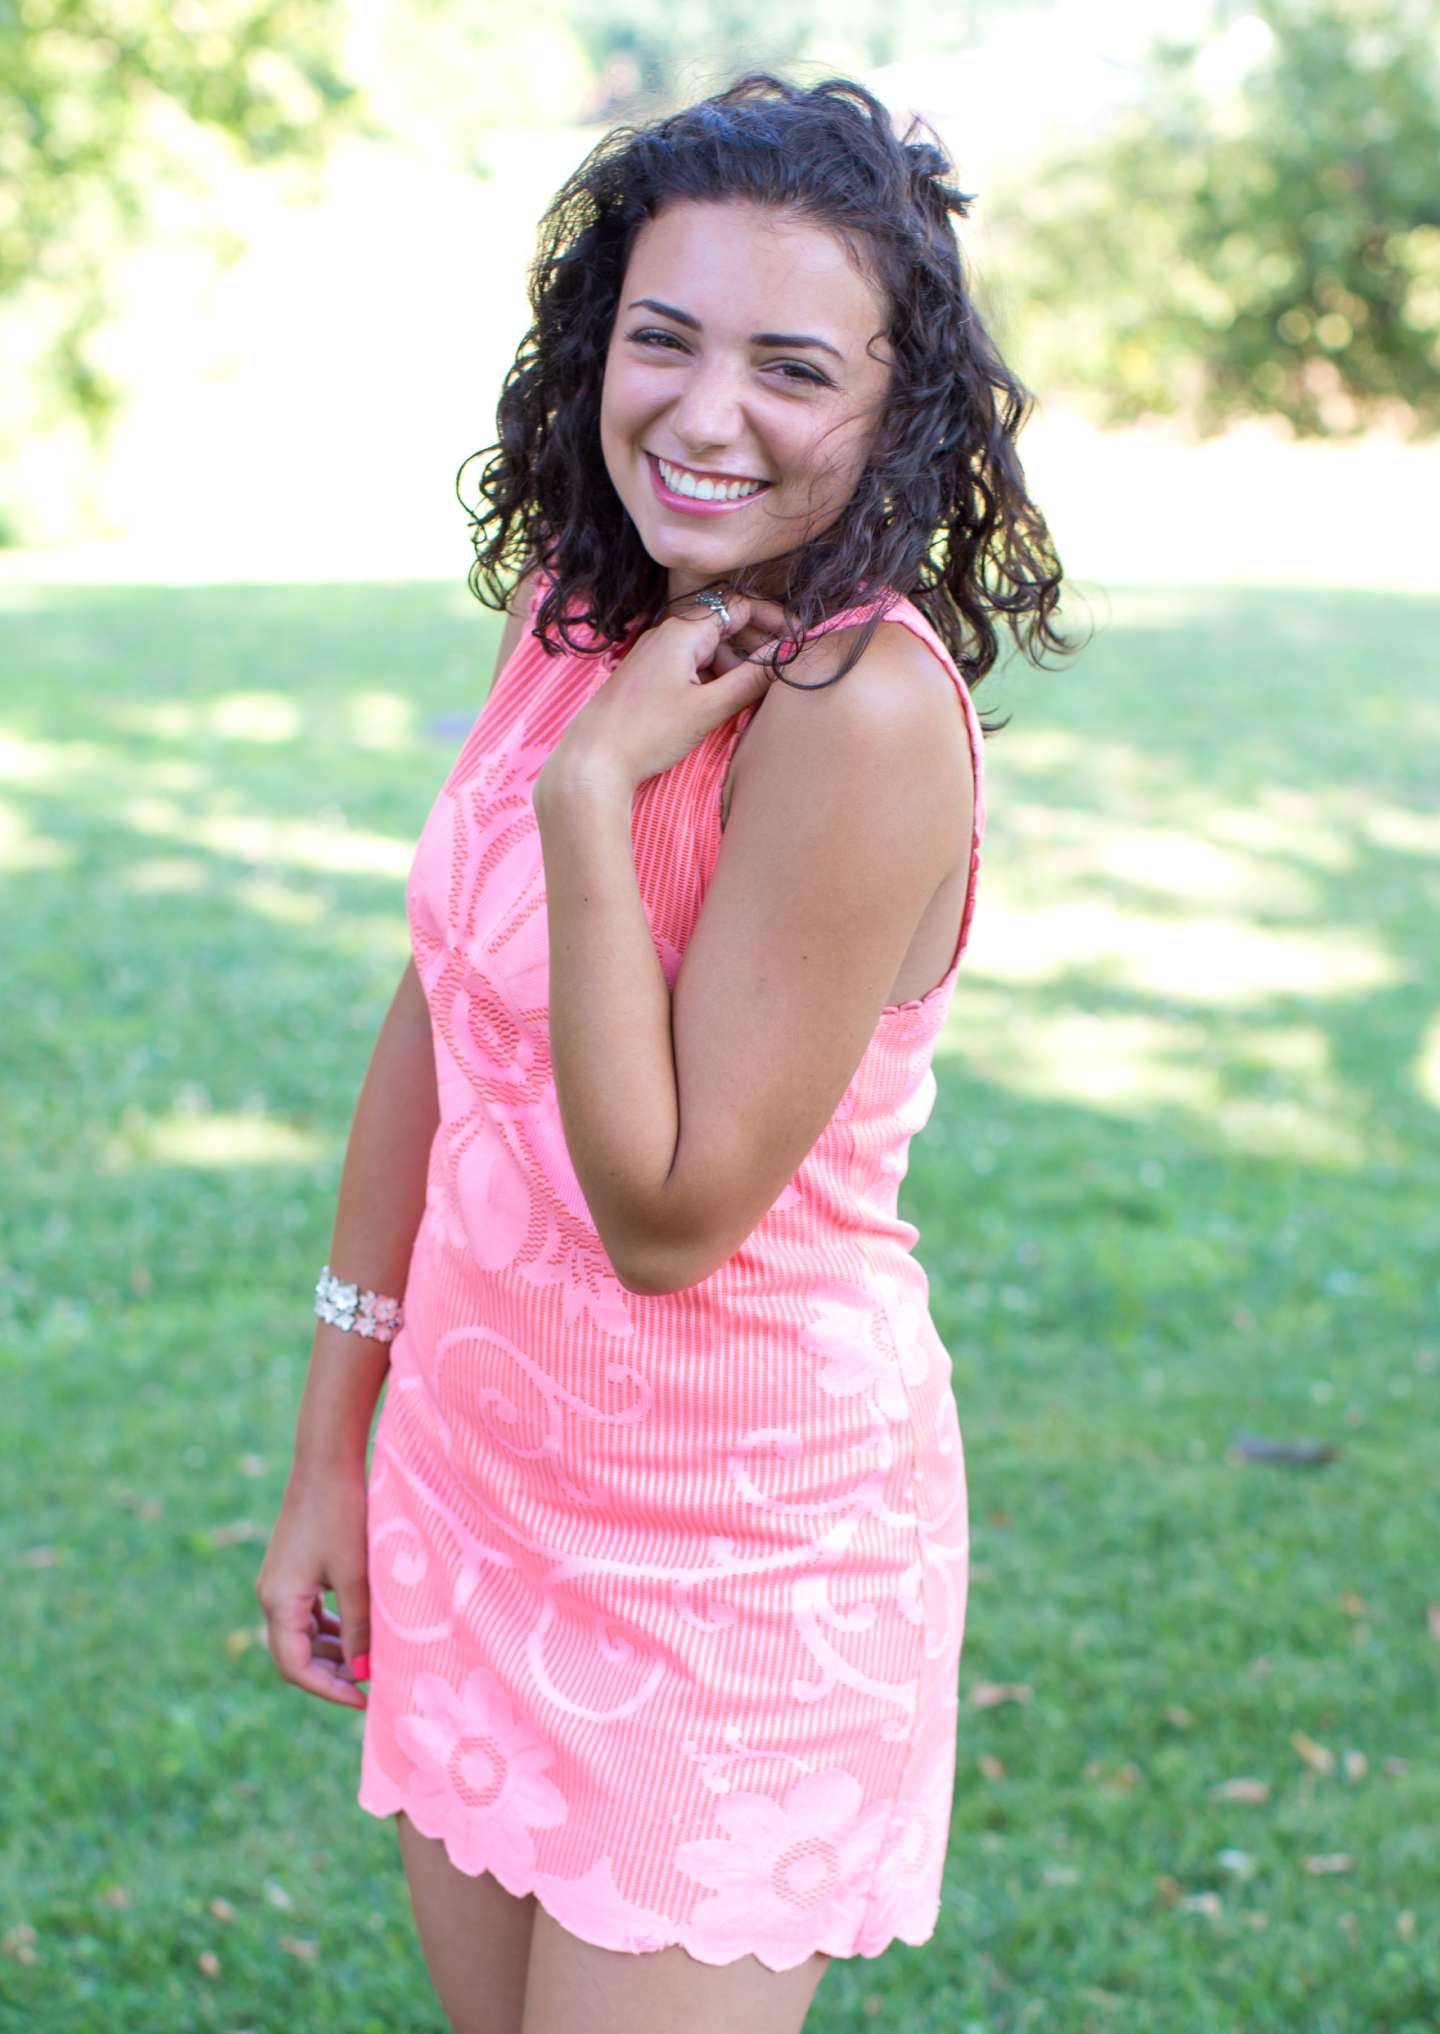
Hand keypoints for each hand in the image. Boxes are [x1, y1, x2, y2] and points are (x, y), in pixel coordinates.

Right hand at [254, 1459, 370, 1710]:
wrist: (326, 1460)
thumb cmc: (342, 1514)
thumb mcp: (356, 1576)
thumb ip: (359, 1627)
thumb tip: (362, 1672)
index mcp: (279, 1601)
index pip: (295, 1668)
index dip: (329, 1690)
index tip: (364, 1699)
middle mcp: (271, 1595)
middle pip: (296, 1655)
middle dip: (332, 1673)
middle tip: (372, 1683)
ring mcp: (280, 1581)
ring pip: (303, 1635)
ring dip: (334, 1651)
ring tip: (371, 1659)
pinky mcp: (293, 1568)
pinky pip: (308, 1613)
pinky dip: (332, 1627)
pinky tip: (360, 1629)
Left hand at [536, 590, 791, 796]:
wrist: (593, 759)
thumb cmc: (648, 732)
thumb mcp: (708, 708)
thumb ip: (751, 679)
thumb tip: (789, 656)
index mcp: (683, 630)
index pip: (738, 606)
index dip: (773, 617)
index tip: (799, 637)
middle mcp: (668, 633)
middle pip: (724, 622)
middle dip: (758, 639)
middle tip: (785, 663)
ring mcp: (656, 653)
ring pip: (709, 645)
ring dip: (737, 660)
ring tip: (760, 686)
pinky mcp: (650, 675)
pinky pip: (692, 662)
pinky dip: (715, 673)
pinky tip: (727, 697)